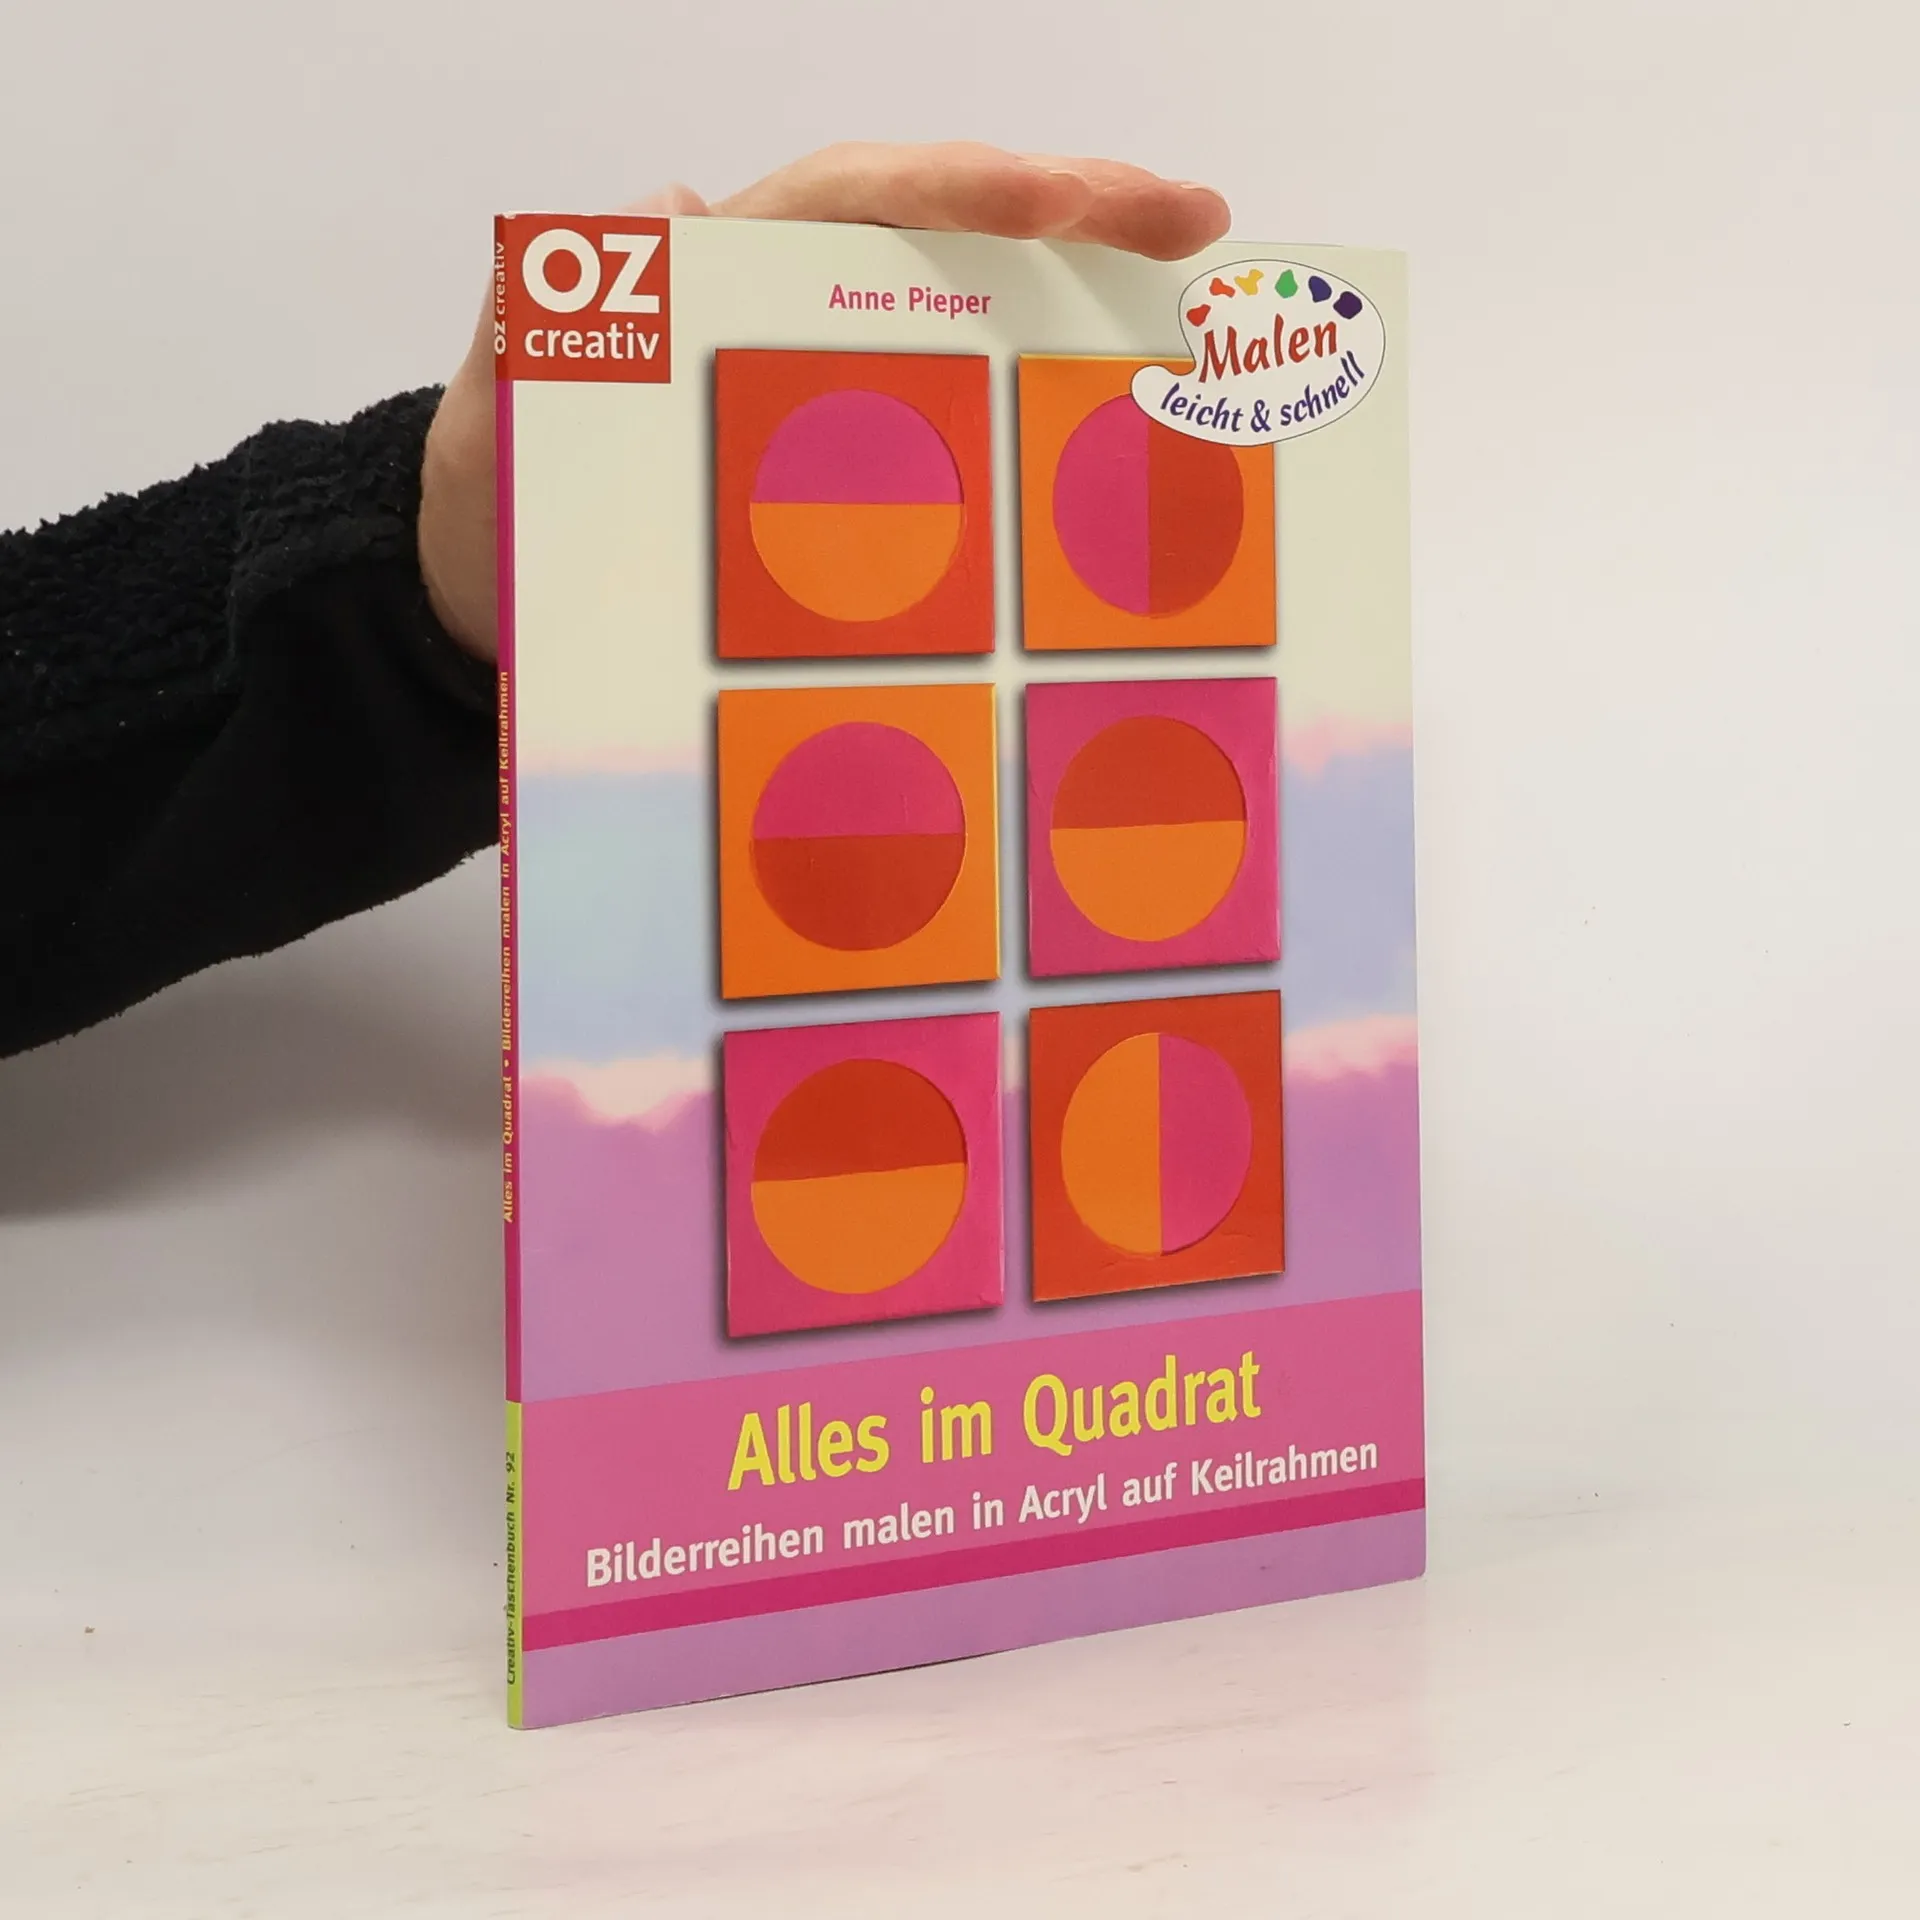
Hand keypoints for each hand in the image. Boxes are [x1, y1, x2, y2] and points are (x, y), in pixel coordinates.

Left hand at [418, 143, 1230, 659]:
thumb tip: (659, 209)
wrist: (492, 610)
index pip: (846, 203)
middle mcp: (780, 307)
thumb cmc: (492, 519)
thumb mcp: (489, 420)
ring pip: (964, 300)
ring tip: (1196, 288)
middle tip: (1194, 216)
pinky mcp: (847, 449)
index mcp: (709, 283)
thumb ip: (533, 320)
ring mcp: (824, 377)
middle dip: (1068, 206)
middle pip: (937, 226)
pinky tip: (1117, 400)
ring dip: (1079, 284)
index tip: (1059, 199)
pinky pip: (955, 397)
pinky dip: (1038, 381)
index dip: (955, 190)